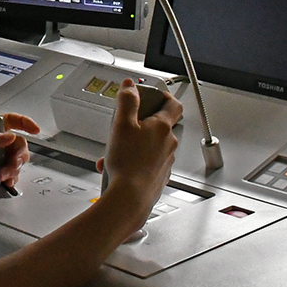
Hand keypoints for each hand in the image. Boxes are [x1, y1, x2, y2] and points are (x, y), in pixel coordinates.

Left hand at [0, 113, 40, 192]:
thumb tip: (8, 136)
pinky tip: (5, 182)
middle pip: (17, 145)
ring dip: (13, 168)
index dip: (24, 123)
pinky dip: (10, 179)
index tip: (35, 129)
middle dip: (19, 154)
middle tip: (12, 163)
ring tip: (3, 176)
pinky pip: (7, 175)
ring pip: (14, 161)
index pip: (10, 121)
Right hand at [97, 79, 181, 231]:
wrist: (129, 200)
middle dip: (140, 124)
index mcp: (162, 128)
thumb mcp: (121, 124)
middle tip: (125, 125)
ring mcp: (165, 162)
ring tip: (114, 152)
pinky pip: (146, 164)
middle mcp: (168, 144)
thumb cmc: (128, 165)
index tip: (154, 95)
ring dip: (132, 146)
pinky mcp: (158, 177)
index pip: (173, 104)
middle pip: (158, 126)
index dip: (164, 96)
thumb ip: (127, 101)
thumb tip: (131, 86)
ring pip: (149, 146)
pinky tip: (115, 168)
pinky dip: (132, 163)